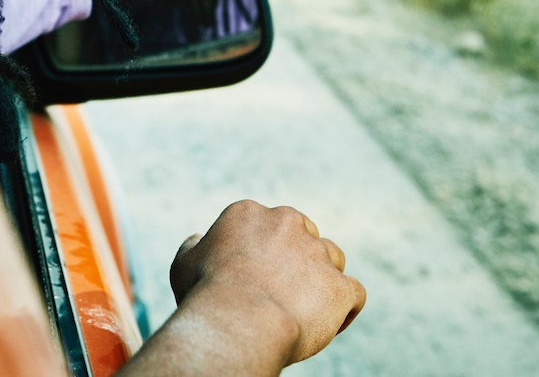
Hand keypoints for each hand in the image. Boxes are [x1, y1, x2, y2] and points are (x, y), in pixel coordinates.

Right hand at [168, 200, 364, 368]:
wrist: (237, 322)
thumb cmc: (206, 295)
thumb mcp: (185, 264)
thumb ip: (196, 246)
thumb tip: (198, 238)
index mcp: (249, 213)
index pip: (268, 226)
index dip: (264, 253)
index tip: (254, 279)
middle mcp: (287, 222)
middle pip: (304, 236)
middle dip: (297, 260)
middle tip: (280, 294)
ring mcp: (318, 252)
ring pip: (332, 260)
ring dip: (322, 282)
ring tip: (302, 312)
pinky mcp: (340, 286)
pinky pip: (353, 293)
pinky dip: (344, 309)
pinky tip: (325, 324)